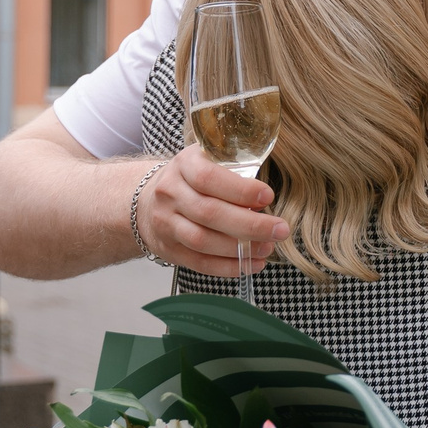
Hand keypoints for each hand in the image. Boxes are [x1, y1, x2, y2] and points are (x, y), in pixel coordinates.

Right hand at [142, 146, 288, 278]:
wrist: (148, 200)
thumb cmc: (190, 179)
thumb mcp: (207, 161)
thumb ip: (234, 171)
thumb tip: (266, 199)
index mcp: (184, 165)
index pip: (209, 178)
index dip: (240, 190)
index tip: (268, 197)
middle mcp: (170, 193)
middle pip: (209, 213)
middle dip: (250, 225)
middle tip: (279, 229)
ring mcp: (166, 223)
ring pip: (203, 241)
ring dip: (240, 249)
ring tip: (267, 248)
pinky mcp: (169, 249)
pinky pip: (199, 263)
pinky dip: (228, 267)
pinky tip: (251, 264)